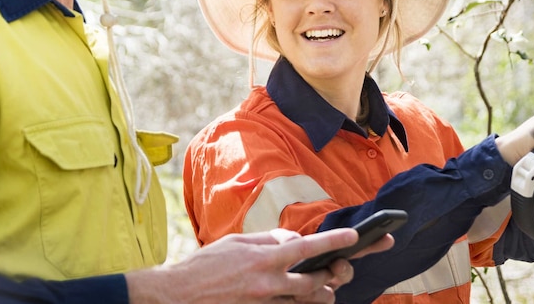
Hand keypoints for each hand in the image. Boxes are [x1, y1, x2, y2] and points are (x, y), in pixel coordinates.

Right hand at [126, 227, 391, 303]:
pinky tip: (296, 293)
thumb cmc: (206, 265)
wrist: (179, 294)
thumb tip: (292, 240)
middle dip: (332, 275)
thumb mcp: (236, 242)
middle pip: (316, 282)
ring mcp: (266, 303)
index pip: (308, 247)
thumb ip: (268, 240)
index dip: (334, 242)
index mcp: (264, 258)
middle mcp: (269, 282)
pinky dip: (297, 300)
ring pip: (308, 301)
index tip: (354, 236)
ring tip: (321, 284)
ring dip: (320, 293)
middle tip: (338, 268)